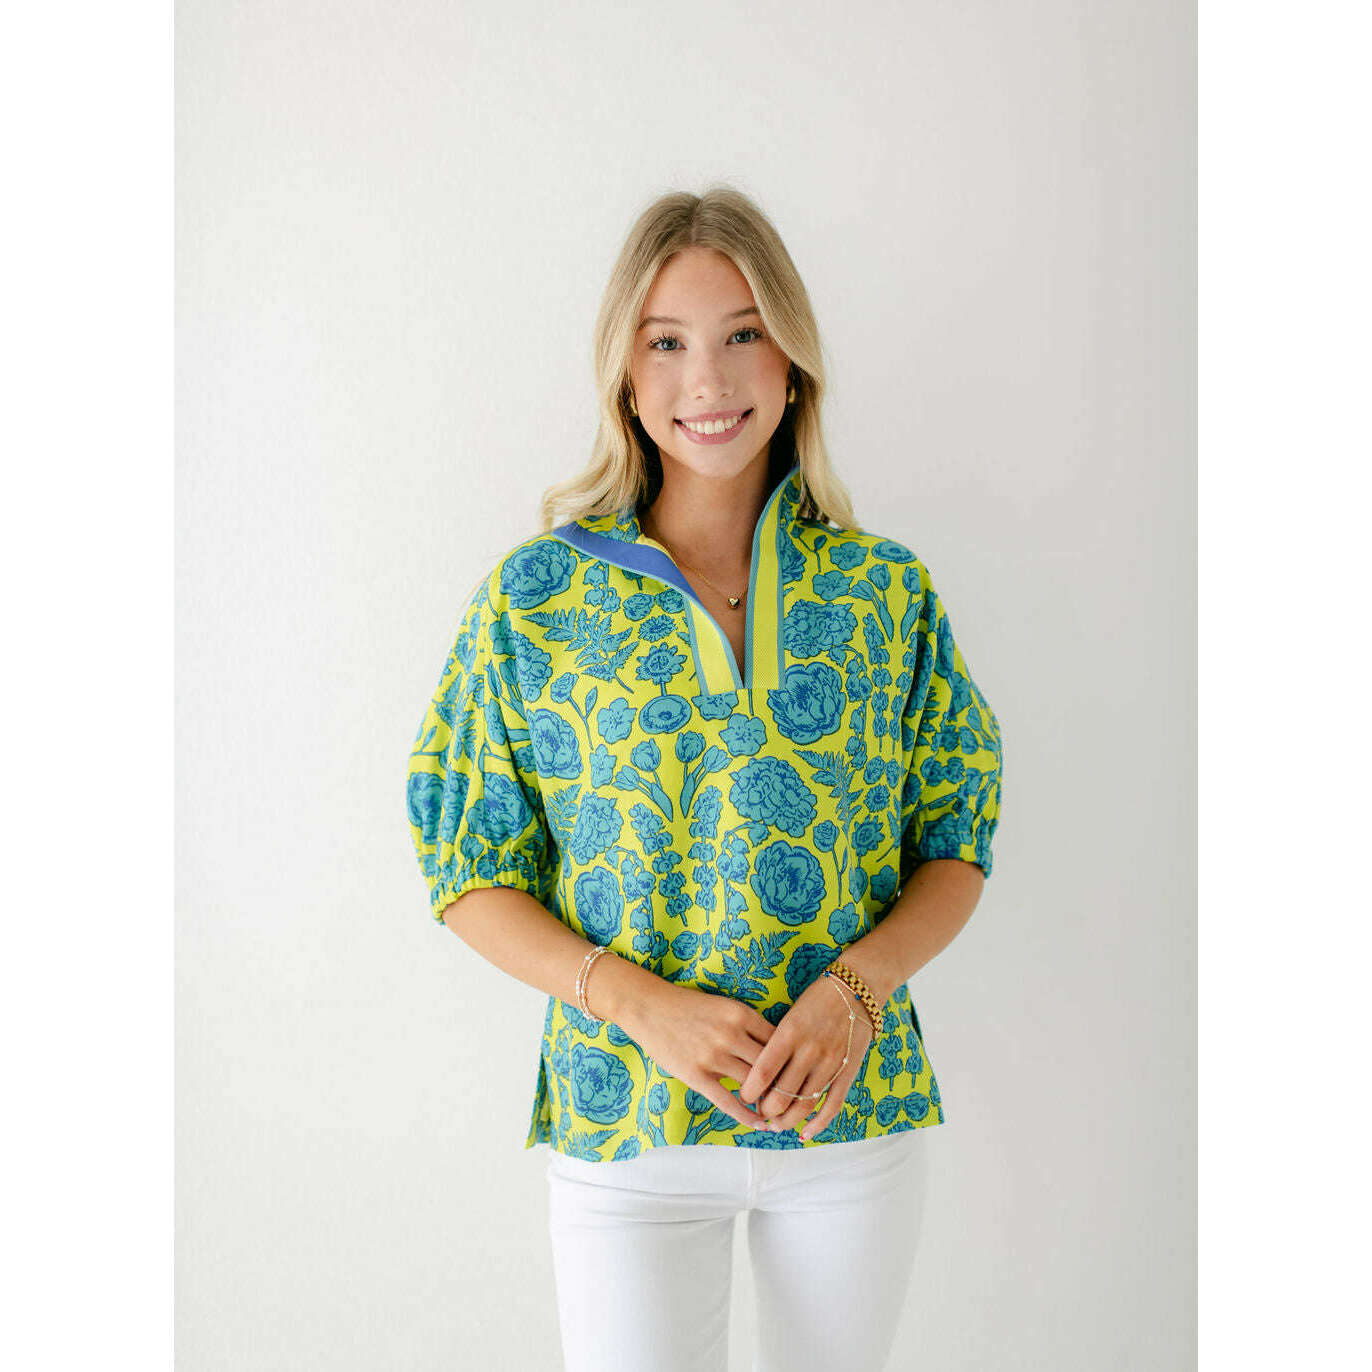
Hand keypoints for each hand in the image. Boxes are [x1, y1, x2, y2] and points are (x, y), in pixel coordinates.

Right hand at [615, 980, 779, 1130]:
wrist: (649, 1007)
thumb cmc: (689, 1006)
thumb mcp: (725, 1006)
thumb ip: (748, 1026)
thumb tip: (776, 1051)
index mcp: (742, 1014)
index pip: (780, 1042)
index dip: (791, 1060)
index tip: (798, 1073)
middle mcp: (732, 1035)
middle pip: (771, 1066)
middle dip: (784, 1083)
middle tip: (794, 1097)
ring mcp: (714, 1056)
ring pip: (752, 1085)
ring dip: (766, 1101)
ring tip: (778, 1112)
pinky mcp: (696, 1075)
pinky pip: (728, 1102)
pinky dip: (746, 1116)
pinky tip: (757, 1124)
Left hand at [737, 974, 874, 1137]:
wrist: (856, 988)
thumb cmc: (815, 1000)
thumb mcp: (789, 1016)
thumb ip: (775, 1045)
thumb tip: (758, 1078)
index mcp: (789, 1033)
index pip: (763, 1072)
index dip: (749, 1092)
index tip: (743, 1096)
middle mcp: (810, 1050)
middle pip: (782, 1096)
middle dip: (766, 1110)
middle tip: (759, 1111)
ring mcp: (831, 1063)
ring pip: (805, 1106)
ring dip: (787, 1120)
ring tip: (776, 1123)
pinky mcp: (848, 1071)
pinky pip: (832, 1106)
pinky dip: (818, 1124)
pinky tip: (805, 1133)